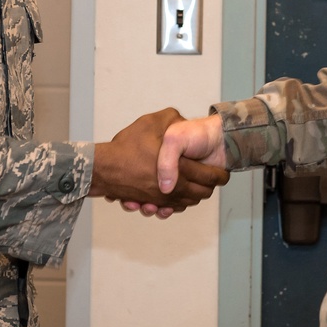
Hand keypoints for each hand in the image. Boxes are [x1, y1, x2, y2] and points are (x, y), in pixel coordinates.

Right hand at [90, 108, 227, 216]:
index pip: (209, 177)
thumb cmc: (128, 146)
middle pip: (199, 194)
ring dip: (191, 197)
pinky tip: (173, 193)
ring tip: (194, 187)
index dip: (219, 175)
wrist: (102, 168)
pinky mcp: (149, 203)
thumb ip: (173, 118)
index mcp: (180, 168)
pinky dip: (173, 204)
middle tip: (213, 181)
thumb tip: (183, 121)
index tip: (224, 172)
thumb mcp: (153, 122)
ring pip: (184, 204)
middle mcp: (173, 188)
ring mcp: (161, 198)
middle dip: (208, 188)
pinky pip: (168, 208)